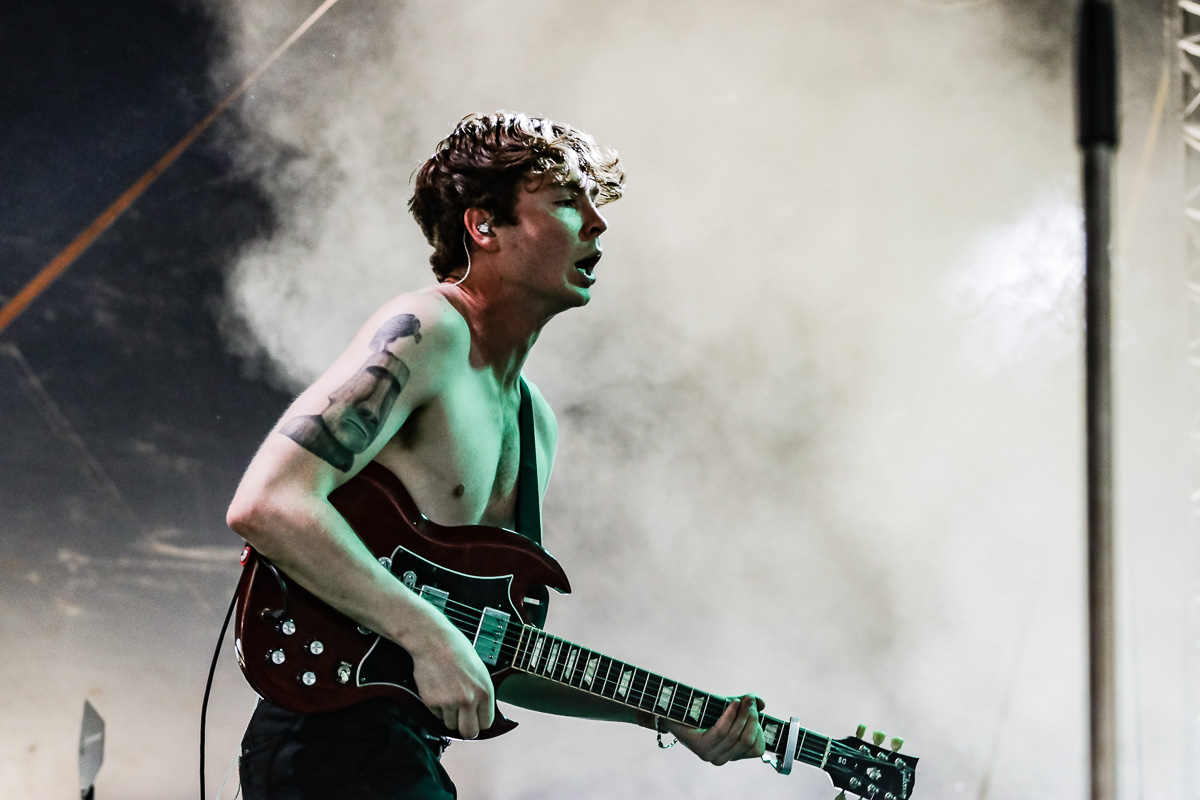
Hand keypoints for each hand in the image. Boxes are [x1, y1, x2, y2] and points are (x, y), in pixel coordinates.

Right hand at [407, 612, 494, 738]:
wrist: (433, 641)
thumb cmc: (457, 651)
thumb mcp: (479, 671)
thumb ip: (481, 694)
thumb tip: (480, 715)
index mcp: (485, 692)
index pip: (486, 724)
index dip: (480, 722)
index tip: (475, 718)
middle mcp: (468, 700)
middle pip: (469, 733)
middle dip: (465, 729)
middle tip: (461, 720)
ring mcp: (449, 703)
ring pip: (450, 725)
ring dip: (449, 716)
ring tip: (448, 696)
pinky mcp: (432, 702)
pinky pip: (436, 716)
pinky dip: (436, 708)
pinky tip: (438, 690)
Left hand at [668, 695, 765, 765]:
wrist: (675, 710)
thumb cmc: (704, 709)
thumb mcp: (729, 707)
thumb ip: (746, 705)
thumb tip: (761, 703)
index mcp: (732, 754)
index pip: (757, 749)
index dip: (758, 729)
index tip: (754, 709)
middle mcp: (722, 758)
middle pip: (747, 740)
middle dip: (752, 719)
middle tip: (750, 700)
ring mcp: (710, 755)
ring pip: (735, 736)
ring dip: (742, 714)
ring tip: (742, 699)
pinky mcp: (700, 747)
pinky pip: (721, 731)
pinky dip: (729, 715)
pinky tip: (732, 703)